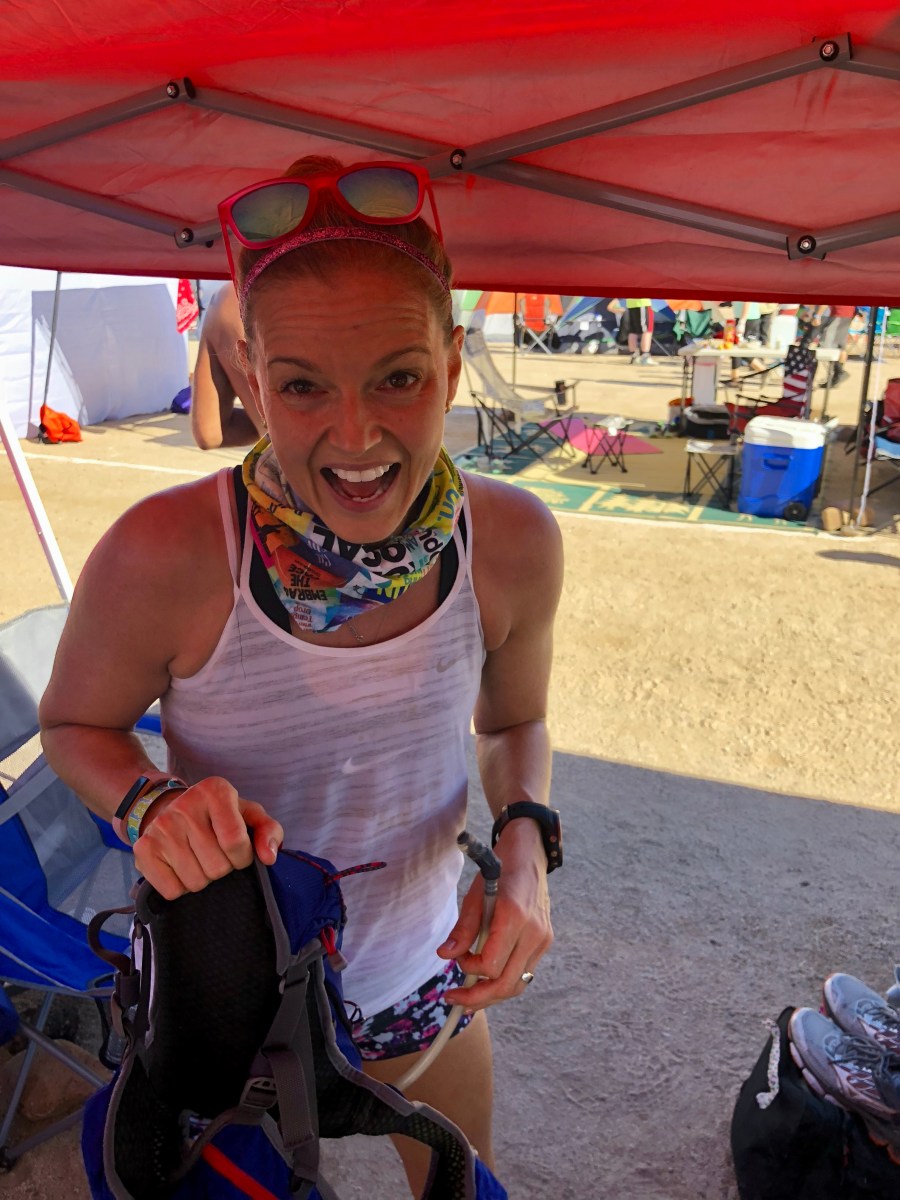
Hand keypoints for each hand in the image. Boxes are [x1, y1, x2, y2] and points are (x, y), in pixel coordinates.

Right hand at [133, 775, 282, 899]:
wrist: (169, 809)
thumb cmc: (217, 816)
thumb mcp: (248, 815)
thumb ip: (268, 831)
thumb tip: (269, 857)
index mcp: (215, 791)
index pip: (236, 842)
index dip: (243, 856)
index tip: (238, 851)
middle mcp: (185, 804)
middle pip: (217, 867)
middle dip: (222, 868)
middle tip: (214, 853)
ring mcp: (161, 827)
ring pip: (195, 882)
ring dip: (202, 878)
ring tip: (197, 858)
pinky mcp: (143, 849)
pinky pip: (172, 890)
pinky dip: (180, 887)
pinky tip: (180, 866)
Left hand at [437, 822, 552, 1009]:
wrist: (530, 852)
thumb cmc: (500, 869)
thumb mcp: (475, 894)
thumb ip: (463, 928)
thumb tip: (445, 955)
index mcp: (514, 917)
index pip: (491, 964)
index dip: (469, 968)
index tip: (458, 957)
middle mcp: (534, 932)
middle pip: (506, 984)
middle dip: (478, 997)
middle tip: (454, 1000)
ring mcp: (543, 939)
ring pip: (518, 984)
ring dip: (492, 995)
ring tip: (469, 998)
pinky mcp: (545, 941)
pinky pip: (525, 972)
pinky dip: (505, 981)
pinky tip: (487, 980)